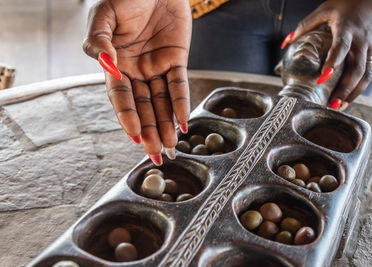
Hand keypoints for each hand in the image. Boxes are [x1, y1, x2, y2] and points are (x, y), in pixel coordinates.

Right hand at [83, 0, 191, 164]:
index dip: (127, 116)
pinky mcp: (176, 59)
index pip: (121, 97)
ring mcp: (156, 66)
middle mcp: (135, 70)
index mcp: (115, 64)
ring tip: (170, 146)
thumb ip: (98, 40)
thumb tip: (104, 64)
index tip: (134, 135)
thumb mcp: (103, 15)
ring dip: (166, 123)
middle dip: (149, 130)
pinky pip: (179, 85)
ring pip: (161, 101)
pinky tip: (182, 122)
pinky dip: (181, 103)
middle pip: (143, 106)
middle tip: (154, 153)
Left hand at [290, 0, 371, 103]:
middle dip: (344, 89)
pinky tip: (348, 98)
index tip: (322, 78)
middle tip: (331, 103)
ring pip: (366, 75)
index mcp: (347, 29)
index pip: (341, 48)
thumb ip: (306, 25)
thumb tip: (286, 42)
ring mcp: (371, 48)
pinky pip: (370, 74)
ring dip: (353, 93)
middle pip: (356, 69)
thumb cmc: (348, 4)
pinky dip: (360, 88)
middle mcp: (361, 41)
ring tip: (339, 106)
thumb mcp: (325, 10)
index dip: (333, 63)